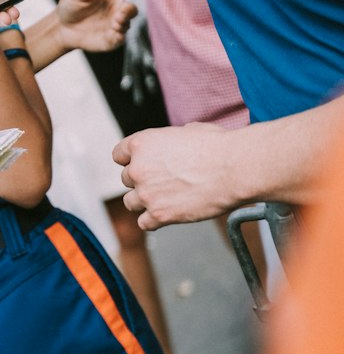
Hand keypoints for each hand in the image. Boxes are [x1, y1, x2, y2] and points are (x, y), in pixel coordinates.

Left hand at [55, 0, 163, 54]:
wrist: (62, 27)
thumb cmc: (71, 6)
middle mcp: (118, 8)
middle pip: (133, 9)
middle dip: (129, 11)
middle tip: (120, 13)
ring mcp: (116, 24)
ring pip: (127, 24)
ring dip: (122, 23)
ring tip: (114, 23)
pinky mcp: (111, 39)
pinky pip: (120, 38)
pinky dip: (118, 36)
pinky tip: (112, 34)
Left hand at [113, 124, 238, 229]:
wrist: (235, 168)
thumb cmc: (217, 147)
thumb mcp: (189, 130)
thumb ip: (169, 140)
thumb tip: (173, 144)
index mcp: (141, 144)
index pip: (119, 155)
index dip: (131, 160)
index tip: (142, 165)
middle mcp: (138, 169)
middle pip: (126, 179)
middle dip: (142, 180)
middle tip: (164, 182)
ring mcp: (147, 194)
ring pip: (130, 202)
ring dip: (144, 201)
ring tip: (165, 199)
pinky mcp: (159, 215)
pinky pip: (144, 223)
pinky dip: (153, 221)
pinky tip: (168, 214)